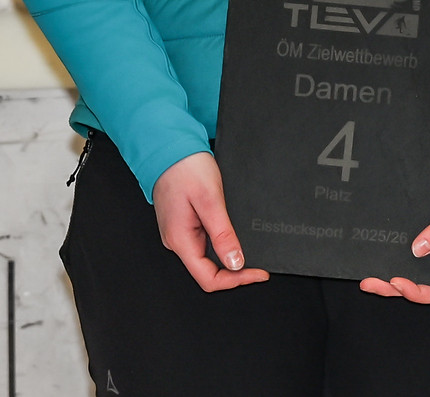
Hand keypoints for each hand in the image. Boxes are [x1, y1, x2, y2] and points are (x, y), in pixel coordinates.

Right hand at [152, 152, 269, 291]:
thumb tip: (235, 263)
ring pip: (207, 258)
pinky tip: (233, 236)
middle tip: (259, 265)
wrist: (170, 148)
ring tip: (249, 250)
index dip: (236, 281)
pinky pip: (204, 243)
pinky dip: (221, 244)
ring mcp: (179, 233)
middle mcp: (176, 241)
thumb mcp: (210, 200)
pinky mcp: (183, 224)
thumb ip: (222, 234)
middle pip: (208, 272)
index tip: (258, 273)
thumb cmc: (185, 168)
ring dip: (229, 258)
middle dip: (235, 272)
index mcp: (180, 239)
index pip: (209, 278)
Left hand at [360, 168, 429, 303]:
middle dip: (396, 288)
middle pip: (424, 283)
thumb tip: (420, 248)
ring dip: (392, 276)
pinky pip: (413, 250)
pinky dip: (396, 256)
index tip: (399, 283)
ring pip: (415, 269)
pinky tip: (382, 254)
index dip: (421, 293)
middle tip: (371, 283)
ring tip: (370, 277)